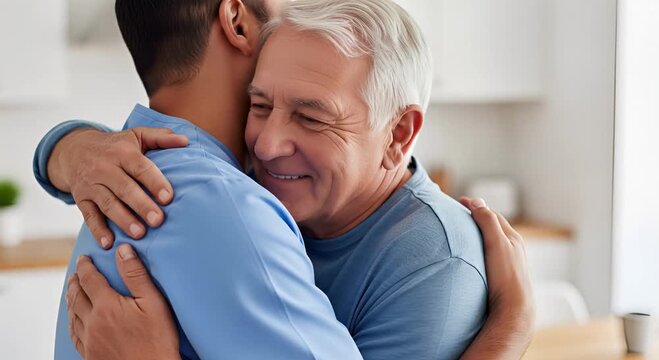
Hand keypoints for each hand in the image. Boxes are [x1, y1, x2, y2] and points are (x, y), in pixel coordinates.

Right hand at [48, 127, 187, 247]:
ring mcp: (91, 185)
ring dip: (123, 220)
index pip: (140, 168)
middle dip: (141, 205)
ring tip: (140, 234)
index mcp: (123, 153)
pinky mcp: (81, 199)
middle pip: (125, 188)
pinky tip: (108, 243)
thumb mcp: (137, 135)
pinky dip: (97, 230)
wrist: (74, 149)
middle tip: (158, 221)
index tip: (168, 198)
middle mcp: (104, 168)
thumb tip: (185, 140)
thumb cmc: (116, 146)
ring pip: (108, 204)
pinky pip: (88, 216)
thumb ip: (161, 137)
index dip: (154, 182)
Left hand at [66, 244, 179, 359]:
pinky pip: (75, 334)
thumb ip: (136, 275)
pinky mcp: (91, 355)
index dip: (86, 266)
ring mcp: (90, 340)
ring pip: (73, 315)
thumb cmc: (157, 339)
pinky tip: (75, 320)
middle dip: (75, 281)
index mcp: (107, 306)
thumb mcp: (154, 302)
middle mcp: (93, 322)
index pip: (90, 279)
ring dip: (71, 299)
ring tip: (72, 292)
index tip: (84, 258)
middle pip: (77, 296)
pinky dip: (72, 321)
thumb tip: (123, 250)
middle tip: (76, 272)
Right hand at [459, 197, 533, 359]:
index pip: (492, 215)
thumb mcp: (496, 243)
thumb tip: (477, 202)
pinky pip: (488, 256)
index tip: (460, 201)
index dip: (476, 206)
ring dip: (478, 234)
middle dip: (477, 217)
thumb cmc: (505, 276)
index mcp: (512, 238)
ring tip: (462, 232)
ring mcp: (507, 263)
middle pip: (493, 227)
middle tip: (460, 213)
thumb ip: (487, 222)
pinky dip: (477, 249)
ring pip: (491, 242)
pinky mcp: (500, 277)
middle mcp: (512, 249)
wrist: (513, 309)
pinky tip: (469, 256)